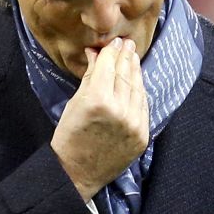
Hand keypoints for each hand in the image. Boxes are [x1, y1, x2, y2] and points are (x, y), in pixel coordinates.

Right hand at [51, 37, 148, 201]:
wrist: (77, 172)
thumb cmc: (69, 136)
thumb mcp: (75, 102)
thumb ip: (90, 76)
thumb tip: (96, 53)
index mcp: (97, 99)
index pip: (108, 65)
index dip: (112, 50)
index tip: (114, 41)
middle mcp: (119, 109)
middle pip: (125, 74)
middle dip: (125, 56)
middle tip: (126, 43)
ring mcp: (134, 123)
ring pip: (137, 88)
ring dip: (135, 71)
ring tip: (132, 57)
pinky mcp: (142, 135)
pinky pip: (143, 106)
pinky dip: (140, 91)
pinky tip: (137, 81)